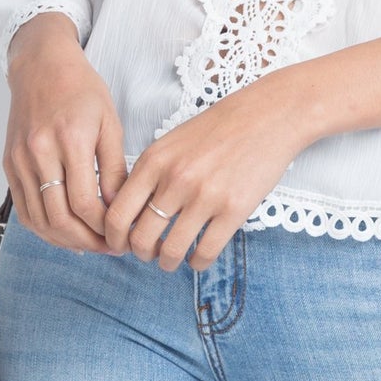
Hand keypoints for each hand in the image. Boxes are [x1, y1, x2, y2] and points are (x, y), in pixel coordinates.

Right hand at [3, 16, 126, 252]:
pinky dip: (44, 228)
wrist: (41, 66)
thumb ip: (114, 168)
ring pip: (39, 220)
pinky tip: (64, 233)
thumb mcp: (109, 123)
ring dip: (65, 241)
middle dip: (87, 241)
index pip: (85, 203)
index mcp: (70, 139)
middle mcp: (39, 151)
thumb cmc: (80, 90)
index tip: (121, 235)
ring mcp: (20, 159)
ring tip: (89, 244)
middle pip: (59, 218)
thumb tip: (118, 209)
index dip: (104, 228)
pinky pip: (24, 209)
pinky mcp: (9, 164)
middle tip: (108, 248)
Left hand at [104, 73, 310, 270]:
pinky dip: (197, 263)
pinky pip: (205, 253)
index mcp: (154, 161)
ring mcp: (205, 196)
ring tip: (171, 261)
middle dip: (140, 254)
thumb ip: (149, 175)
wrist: (267, 116)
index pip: (118, 214)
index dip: (114, 238)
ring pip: (171, 251)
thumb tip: (128, 214)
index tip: (120, 244)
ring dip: (167, 263)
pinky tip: (198, 257)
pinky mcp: (233, 210)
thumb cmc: (218, 130)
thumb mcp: (172, 143)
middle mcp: (176, 180)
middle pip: (141, 238)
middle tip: (148, 254)